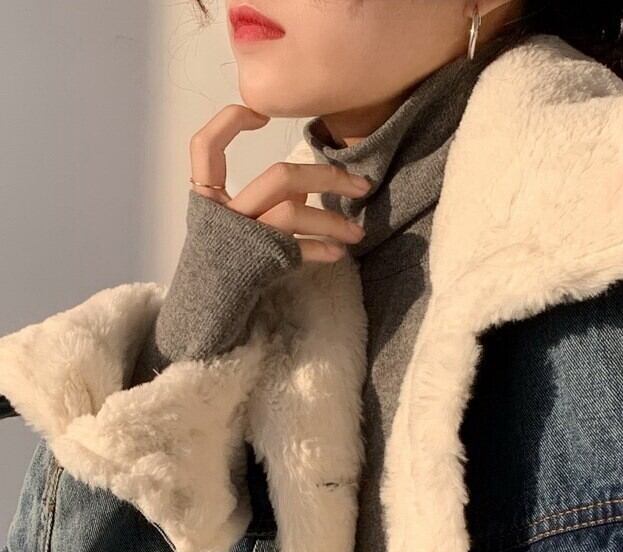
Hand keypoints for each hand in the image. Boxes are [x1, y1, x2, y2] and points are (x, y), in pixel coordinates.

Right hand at [189, 103, 369, 262]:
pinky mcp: (256, 262)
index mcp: (208, 198)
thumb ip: (267, 201)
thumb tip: (305, 189)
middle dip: (327, 177)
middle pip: (279, 177)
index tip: (260, 115)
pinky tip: (337, 253)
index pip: (205, 147)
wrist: (207, 308)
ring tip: (358, 233)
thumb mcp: (238, 224)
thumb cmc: (226, 261)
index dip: (228, 123)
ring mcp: (241, 238)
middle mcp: (224, 214)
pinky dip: (319, 249)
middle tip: (362, 185)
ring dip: (332, 221)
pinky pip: (294, 250)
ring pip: (292, 212)